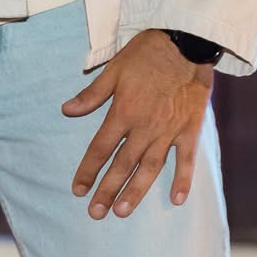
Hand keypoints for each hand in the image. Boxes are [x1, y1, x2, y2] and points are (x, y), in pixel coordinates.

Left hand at [62, 29, 213, 219]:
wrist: (186, 43)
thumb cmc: (147, 53)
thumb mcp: (114, 69)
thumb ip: (92, 94)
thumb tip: (66, 111)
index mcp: (123, 113)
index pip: (101, 148)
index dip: (88, 170)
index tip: (78, 190)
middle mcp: (144, 128)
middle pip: (123, 165)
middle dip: (107, 190)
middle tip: (95, 213)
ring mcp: (169, 131)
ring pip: (150, 169)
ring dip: (136, 192)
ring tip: (123, 211)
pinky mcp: (190, 130)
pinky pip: (186, 161)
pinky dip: (182, 180)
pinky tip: (176, 200)